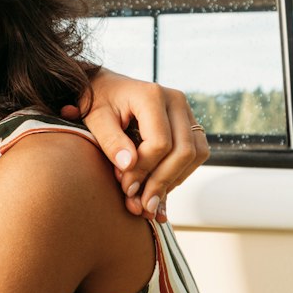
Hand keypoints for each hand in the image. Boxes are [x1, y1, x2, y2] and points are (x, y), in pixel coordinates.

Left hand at [66, 71, 207, 221]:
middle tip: (141, 205)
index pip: (160, 143)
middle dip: (162, 182)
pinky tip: (160, 187)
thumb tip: (128, 165)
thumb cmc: (98, 101)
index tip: (126, 187)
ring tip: (150, 199)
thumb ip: (111, 142)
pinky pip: (196, 153)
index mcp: (152, 95)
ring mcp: (186, 111)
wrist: (106, 87)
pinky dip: (180, 173)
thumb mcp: (95, 119)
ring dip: (174, 181)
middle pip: (183, 151)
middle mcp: (176, 101)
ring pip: (195, 154)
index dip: (144, 170)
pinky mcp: (188, 123)